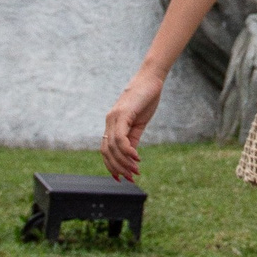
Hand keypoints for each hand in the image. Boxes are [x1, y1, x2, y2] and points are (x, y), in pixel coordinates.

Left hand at [102, 65, 163, 183]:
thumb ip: (132, 138)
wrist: (151, 79)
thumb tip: (131, 157)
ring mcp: (114, 117)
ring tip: (136, 170)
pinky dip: (127, 151)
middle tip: (131, 177)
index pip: (106, 149)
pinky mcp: (123, 114)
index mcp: (112, 124)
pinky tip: (137, 157)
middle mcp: (109, 121)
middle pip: (107, 151)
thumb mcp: (139, 122)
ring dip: (124, 162)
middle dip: (118, 167)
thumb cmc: (146, 99)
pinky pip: (121, 138)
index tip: (122, 177)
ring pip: (113, 147)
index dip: (111, 165)